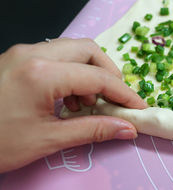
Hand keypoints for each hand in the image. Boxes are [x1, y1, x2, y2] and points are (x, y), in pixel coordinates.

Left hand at [0, 38, 146, 172]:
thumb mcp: (48, 140)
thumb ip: (93, 130)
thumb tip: (127, 129)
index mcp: (41, 73)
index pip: (97, 77)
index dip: (124, 93)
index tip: (138, 108)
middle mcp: (33, 54)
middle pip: (88, 50)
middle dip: (108, 74)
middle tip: (114, 100)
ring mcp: (22, 53)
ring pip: (72, 50)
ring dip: (89, 73)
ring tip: (88, 104)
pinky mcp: (16, 59)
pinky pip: (55, 57)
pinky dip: (71, 74)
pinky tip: (67, 100)